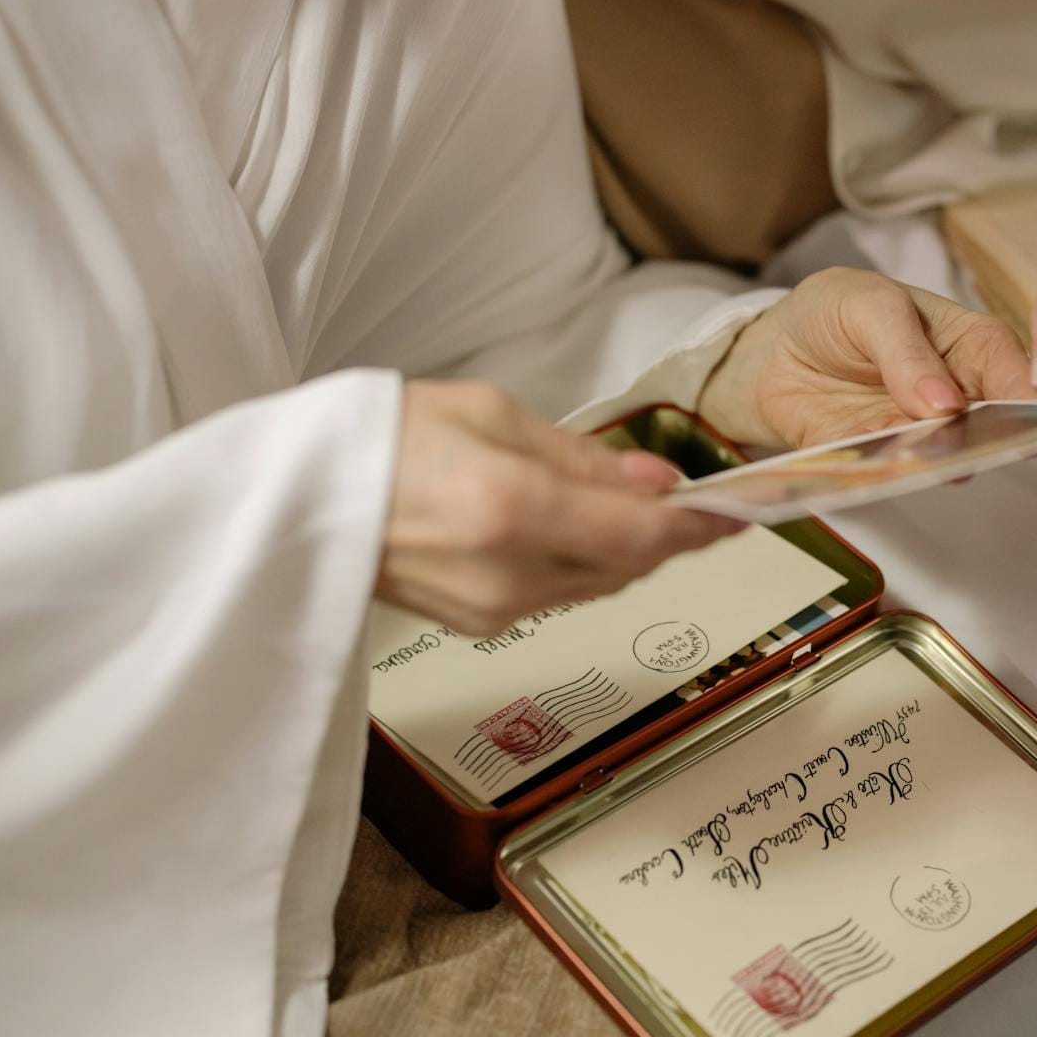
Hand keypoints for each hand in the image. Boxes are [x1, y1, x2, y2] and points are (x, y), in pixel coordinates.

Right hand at [376, 381, 745, 635]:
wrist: (297, 497)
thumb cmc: (385, 436)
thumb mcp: (492, 413)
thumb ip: (582, 456)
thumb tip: (655, 479)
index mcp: (511, 507)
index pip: (640, 535)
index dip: (698, 526)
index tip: (738, 511)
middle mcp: (509, 572)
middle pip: (628, 567)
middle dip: (666, 534)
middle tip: (693, 499)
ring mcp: (492, 609)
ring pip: (598, 585)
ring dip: (628, 550)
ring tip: (635, 506)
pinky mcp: (477, 623)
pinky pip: (559, 595)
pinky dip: (584, 563)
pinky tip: (576, 528)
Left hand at [698, 267, 1036, 448]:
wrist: (774, 347)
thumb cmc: (837, 309)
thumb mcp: (871, 306)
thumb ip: (907, 351)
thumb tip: (946, 405)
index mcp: (971, 346)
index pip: (1015, 374)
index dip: (1027, 400)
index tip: (1030, 421)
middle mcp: (957, 397)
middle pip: (991, 428)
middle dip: (990, 442)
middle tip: (978, 447)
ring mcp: (918, 434)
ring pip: (941, 459)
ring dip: (936, 465)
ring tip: (926, 462)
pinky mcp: (875, 461)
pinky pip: (885, 476)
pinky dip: (883, 477)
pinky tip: (878, 473)